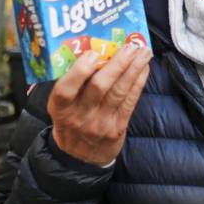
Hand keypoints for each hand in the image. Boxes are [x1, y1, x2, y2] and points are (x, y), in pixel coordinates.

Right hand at [48, 44, 152, 164]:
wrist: (80, 157)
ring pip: (118, 92)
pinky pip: (129, 101)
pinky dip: (138, 82)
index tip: (92, 53)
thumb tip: (91, 49)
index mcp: (59, 108)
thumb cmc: (71, 121)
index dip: (79, 71)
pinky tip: (144, 68)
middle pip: (98, 87)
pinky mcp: (116, 128)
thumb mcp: (62, 107)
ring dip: (133, 69)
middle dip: (117, 64)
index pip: (65, 90)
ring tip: (143, 52)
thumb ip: (71, 84)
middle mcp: (78, 117)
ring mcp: (99, 124)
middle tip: (130, 46)